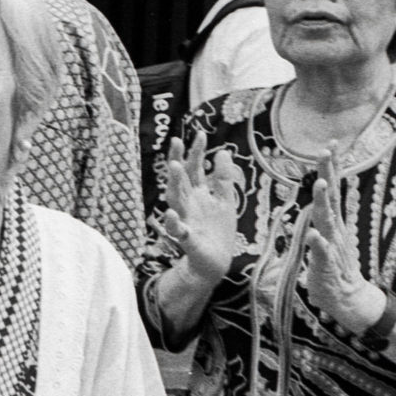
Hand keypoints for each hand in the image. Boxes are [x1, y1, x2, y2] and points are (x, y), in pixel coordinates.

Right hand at [153, 131, 244, 285]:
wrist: (217, 261)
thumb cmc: (218, 230)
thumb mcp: (225, 200)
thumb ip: (223, 178)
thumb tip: (222, 151)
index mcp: (199, 194)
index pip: (195, 168)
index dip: (197, 152)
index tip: (201, 134)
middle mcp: (189, 204)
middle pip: (181, 179)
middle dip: (178, 160)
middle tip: (176, 141)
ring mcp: (186, 220)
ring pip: (176, 199)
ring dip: (174, 184)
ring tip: (175, 167)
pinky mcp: (187, 239)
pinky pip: (178, 230)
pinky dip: (173, 223)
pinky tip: (170, 214)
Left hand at [302, 141, 384, 333]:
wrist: (349, 300)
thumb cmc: (333, 267)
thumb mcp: (325, 236)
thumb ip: (322, 217)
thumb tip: (320, 197)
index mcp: (332, 222)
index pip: (332, 189)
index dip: (331, 167)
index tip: (331, 144)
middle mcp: (334, 230)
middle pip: (332, 196)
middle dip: (329, 173)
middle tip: (327, 150)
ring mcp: (332, 247)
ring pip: (327, 221)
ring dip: (323, 203)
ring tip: (320, 185)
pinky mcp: (327, 267)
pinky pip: (322, 253)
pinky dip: (318, 243)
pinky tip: (312, 234)